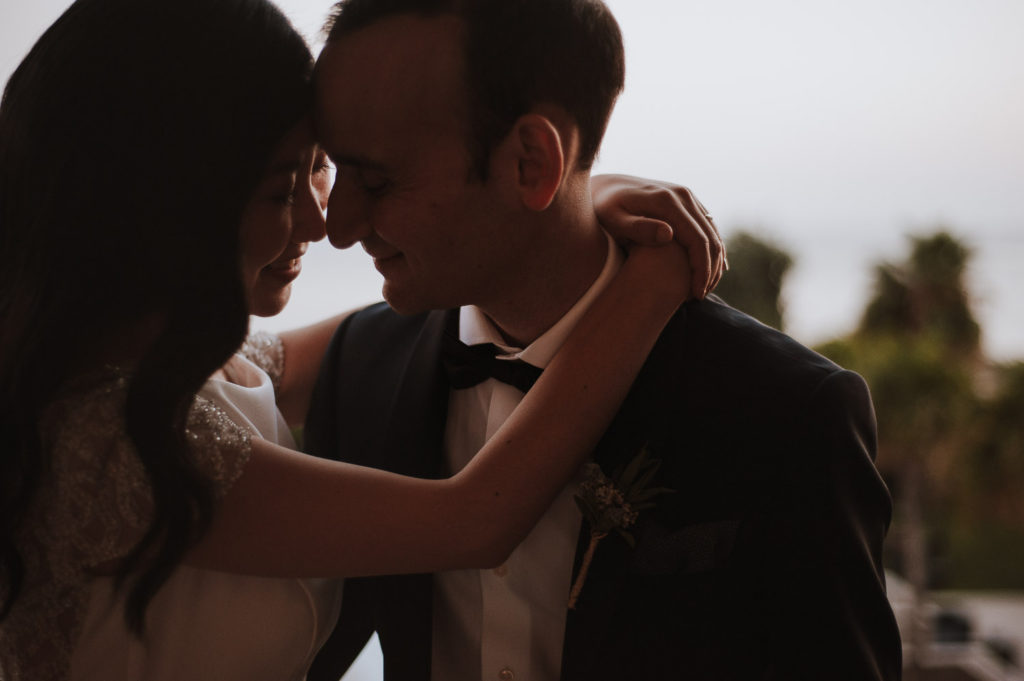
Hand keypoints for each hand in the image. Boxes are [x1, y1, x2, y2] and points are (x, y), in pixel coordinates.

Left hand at [591, 174, 725, 298]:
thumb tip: (669, 235)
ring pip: (712, 232)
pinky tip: (706, 269)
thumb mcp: (614, 221)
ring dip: (713, 261)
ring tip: (702, 287)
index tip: (696, 294)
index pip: (698, 240)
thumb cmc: (603, 210)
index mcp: (667, 201)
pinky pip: (707, 226)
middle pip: (710, 237)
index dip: (701, 270)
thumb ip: (638, 228)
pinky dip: (710, 248)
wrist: (604, 188)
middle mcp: (682, 195)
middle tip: (700, 296)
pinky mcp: (686, 200)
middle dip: (710, 270)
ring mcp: (686, 196)